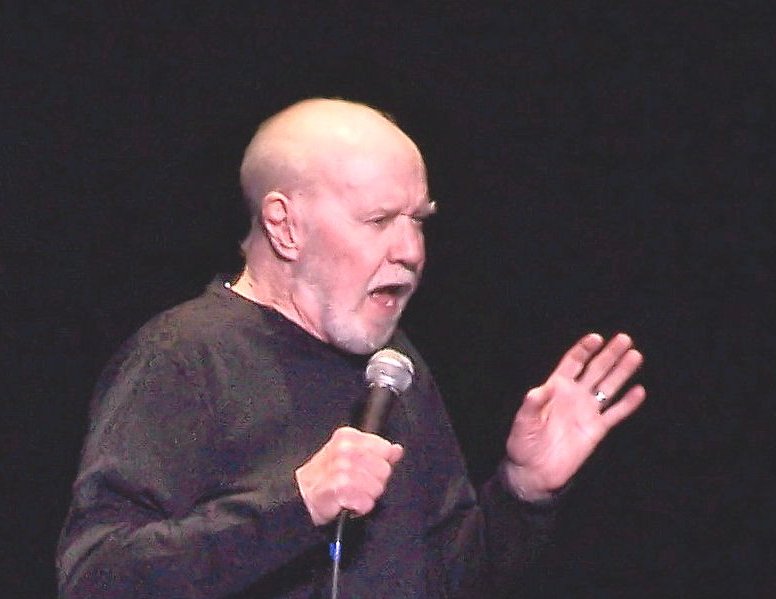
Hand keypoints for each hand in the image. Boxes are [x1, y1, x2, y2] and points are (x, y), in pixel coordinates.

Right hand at [295, 426, 403, 525]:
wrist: (300, 495)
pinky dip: (360, 507)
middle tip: (358, 484)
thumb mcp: (350, 457)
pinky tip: (349, 503)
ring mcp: (341, 468)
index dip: (380, 463)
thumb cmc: (326, 477)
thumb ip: (377, 452)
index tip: (367, 470)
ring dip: (366, 496)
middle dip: (374, 481)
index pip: (385, 449)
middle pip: (384, 469)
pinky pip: (365, 502)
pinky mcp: (338, 488)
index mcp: (347, 437)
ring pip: (376, 487)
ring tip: (352, 494)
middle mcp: (344, 450)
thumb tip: (397, 450)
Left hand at [502, 333, 645, 501]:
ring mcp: (586, 411)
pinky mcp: (596, 430)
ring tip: (635, 356)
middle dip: (609, 354)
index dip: (584, 350)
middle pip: (595, 370)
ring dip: (621, 372)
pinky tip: (639, 391)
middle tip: (625, 339)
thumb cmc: (523, 443)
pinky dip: (627, 404)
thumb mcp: (523, 422)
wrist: (534, 471)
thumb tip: (541, 389)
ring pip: (608, 387)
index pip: (573, 363)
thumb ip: (532, 405)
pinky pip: (614, 414)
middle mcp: (574, 396)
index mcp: (555, 388)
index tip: (596, 338)